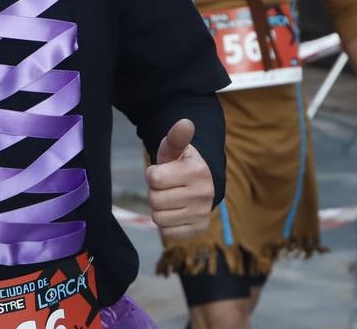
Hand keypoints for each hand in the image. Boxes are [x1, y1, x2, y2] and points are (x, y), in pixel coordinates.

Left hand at [147, 119, 214, 242]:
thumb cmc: (182, 165)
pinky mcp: (198, 229)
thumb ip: (176, 137)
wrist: (203, 185)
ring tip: (170, 199)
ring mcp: (201, 214)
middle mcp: (203, 194)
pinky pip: (167, 233)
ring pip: (158, 218)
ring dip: (159, 209)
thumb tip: (185, 123)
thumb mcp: (177, 149)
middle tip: (166, 187)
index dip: (153, 175)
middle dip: (155, 192)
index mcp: (197, 172)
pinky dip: (166, 224)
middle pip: (155, 200)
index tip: (164, 172)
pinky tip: (175, 212)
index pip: (154, 179)